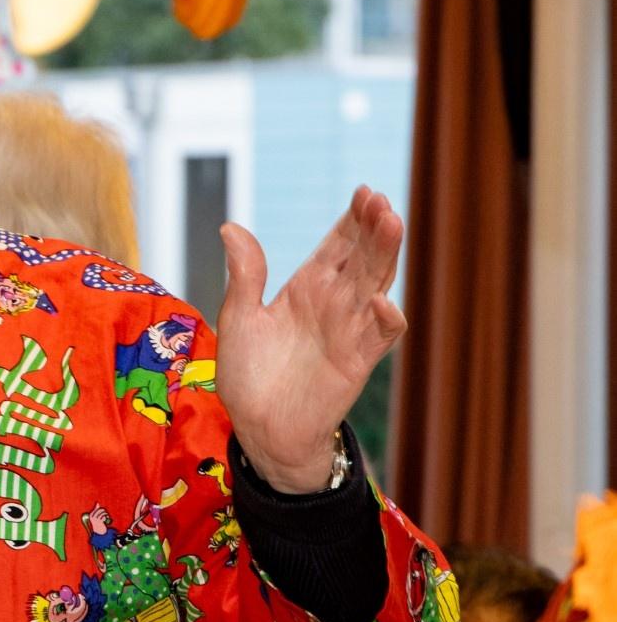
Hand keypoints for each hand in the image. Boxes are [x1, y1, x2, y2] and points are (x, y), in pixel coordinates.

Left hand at [216, 186, 405, 492]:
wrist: (260, 429)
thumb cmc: (249, 376)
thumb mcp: (239, 320)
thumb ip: (244, 276)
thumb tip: (230, 226)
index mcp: (306, 290)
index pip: (337, 246)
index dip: (352, 220)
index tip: (363, 191)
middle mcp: (333, 305)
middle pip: (362, 258)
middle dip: (373, 228)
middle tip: (379, 199)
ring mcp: (349, 330)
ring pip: (376, 284)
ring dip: (386, 256)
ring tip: (391, 222)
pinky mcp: (357, 361)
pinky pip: (380, 335)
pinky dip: (385, 317)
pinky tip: (378, 297)